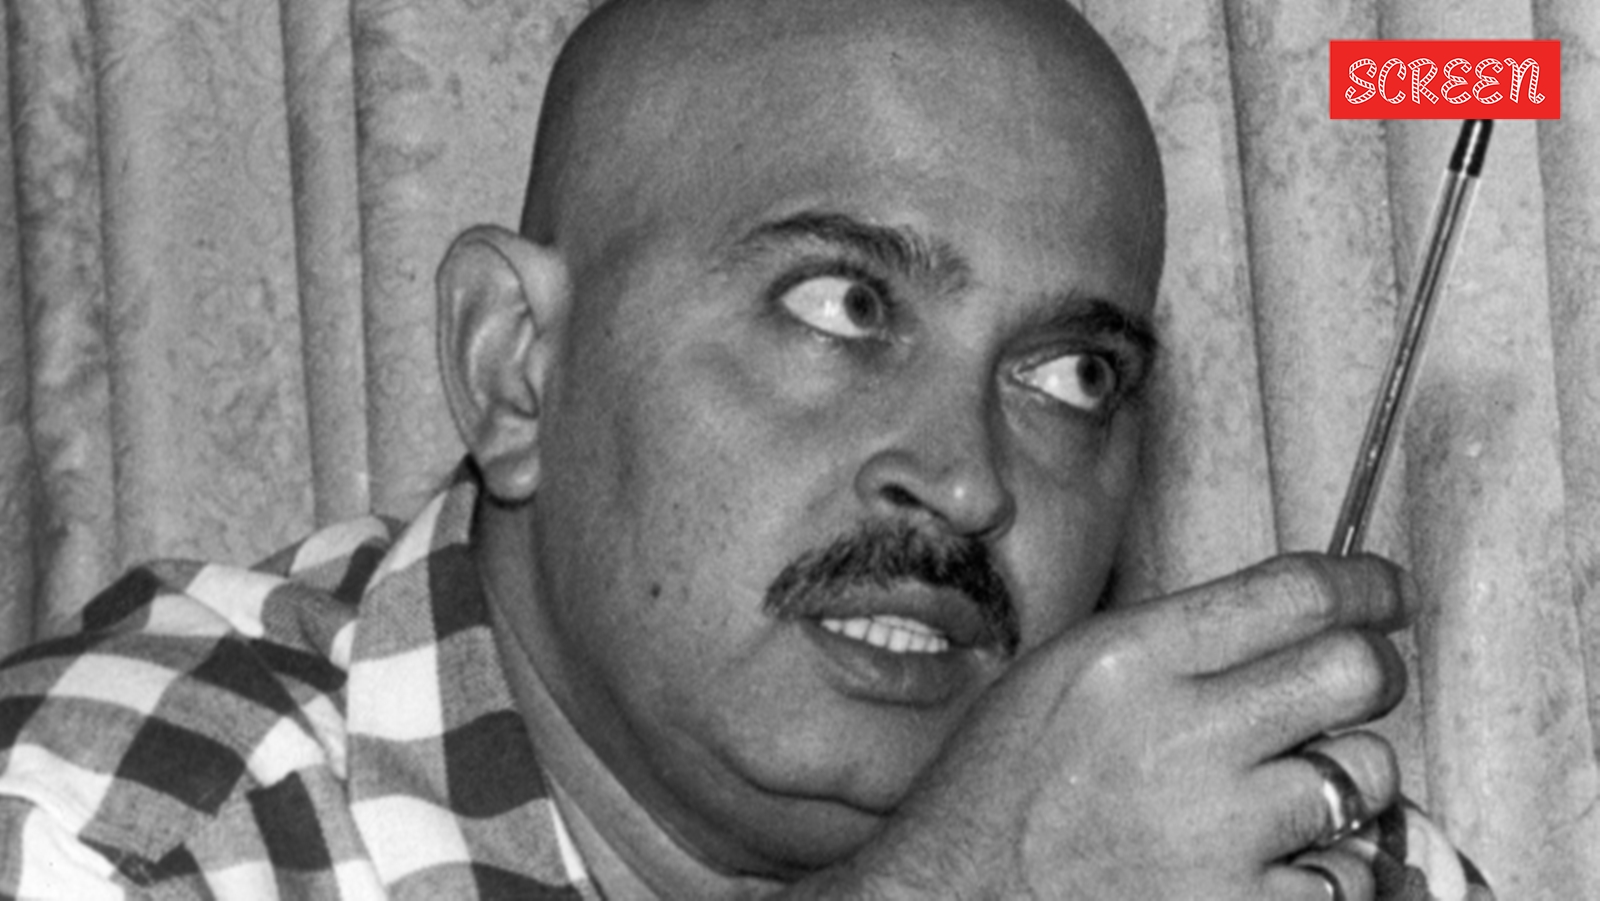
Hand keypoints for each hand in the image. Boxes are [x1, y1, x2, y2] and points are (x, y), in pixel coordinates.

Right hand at [801, 553, 1411, 899]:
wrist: (958, 899)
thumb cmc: (999, 789)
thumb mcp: (1059, 677)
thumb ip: (1169, 646)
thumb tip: (1290, 621)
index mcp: (1127, 659)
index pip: (1295, 593)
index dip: (1363, 585)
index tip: (1382, 592)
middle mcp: (1178, 737)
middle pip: (1354, 671)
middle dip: (1373, 670)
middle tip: (1359, 681)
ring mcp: (1215, 836)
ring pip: (1365, 775)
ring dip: (1345, 776)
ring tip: (1290, 787)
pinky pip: (1345, 876)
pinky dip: (1323, 866)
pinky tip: (1267, 860)